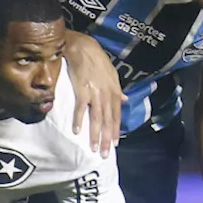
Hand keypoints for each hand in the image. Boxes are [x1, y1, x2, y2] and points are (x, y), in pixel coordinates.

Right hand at [64, 32, 125, 157]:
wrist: (83, 48)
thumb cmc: (97, 60)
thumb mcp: (112, 74)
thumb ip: (118, 90)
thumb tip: (125, 99)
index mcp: (114, 92)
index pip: (116, 115)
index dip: (116, 130)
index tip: (115, 144)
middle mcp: (106, 95)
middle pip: (108, 121)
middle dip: (107, 139)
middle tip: (104, 154)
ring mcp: (94, 93)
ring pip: (96, 118)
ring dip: (95, 134)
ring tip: (93, 148)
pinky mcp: (81, 90)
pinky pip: (80, 109)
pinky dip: (78, 120)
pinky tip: (77, 131)